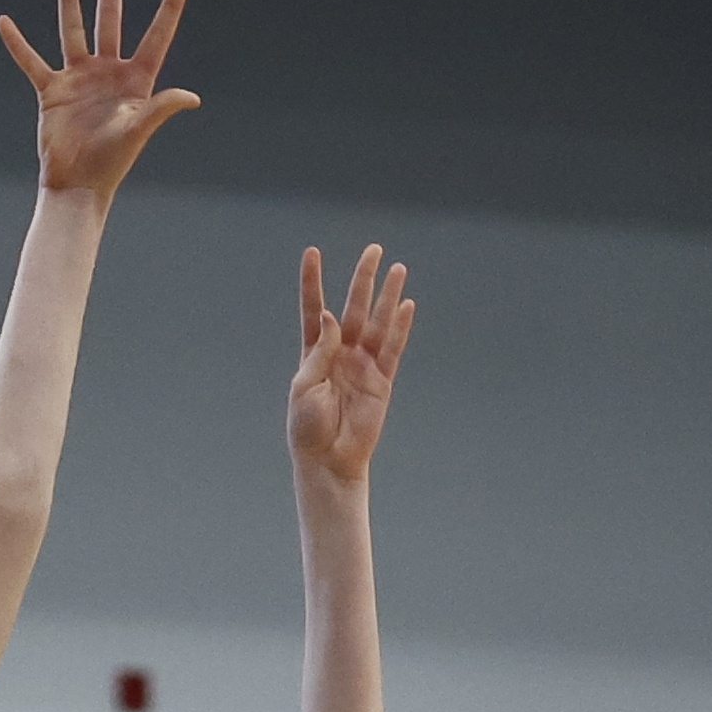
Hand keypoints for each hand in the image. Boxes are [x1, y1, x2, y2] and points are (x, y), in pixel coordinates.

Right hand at [0, 0, 199, 202]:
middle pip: (110, 20)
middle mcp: (108, 73)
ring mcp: (79, 79)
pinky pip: (31, 61)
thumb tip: (192, 97)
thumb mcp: (138, 129)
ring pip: (73, 30)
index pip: (156, 37)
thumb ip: (162, 108)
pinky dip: (17, 44)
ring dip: (70, 0)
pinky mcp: (52, 91)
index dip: (169, 10)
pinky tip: (4, 22)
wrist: (77, 185)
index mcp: (136, 80)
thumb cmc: (112, 162)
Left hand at [287, 244, 414, 487]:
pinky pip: (393, 349)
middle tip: (373, 250)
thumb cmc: (307, 427)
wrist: (329, 460)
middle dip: (363, 279)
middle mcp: (341, 353)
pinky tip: (407, 305)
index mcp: (315, 352)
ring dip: (388, 296)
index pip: (314, 309)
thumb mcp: (304, 385)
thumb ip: (319, 350)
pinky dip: (401, 328)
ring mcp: (363, 365)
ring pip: (378, 323)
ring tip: (398, 268)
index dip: (312, 281)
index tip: (312, 252)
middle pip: (353, 307)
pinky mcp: (382, 380)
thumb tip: (331, 315)